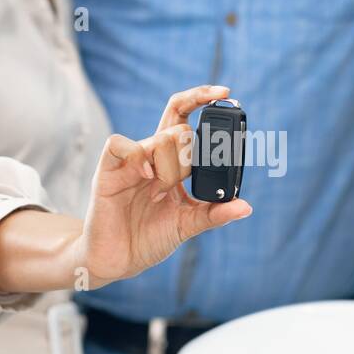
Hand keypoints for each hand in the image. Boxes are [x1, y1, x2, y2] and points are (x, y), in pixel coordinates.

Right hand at [74, 84, 251, 286]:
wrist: (118, 261)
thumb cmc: (150, 238)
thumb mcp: (188, 225)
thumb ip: (214, 213)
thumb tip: (246, 206)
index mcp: (171, 163)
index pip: (185, 117)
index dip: (202, 99)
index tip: (225, 93)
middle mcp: (151, 156)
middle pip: (177, 127)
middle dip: (188, 155)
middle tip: (178, 183)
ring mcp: (130, 162)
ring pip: (159, 139)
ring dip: (168, 167)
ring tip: (158, 190)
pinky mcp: (107, 171)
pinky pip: (120, 144)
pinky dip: (136, 155)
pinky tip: (145, 175)